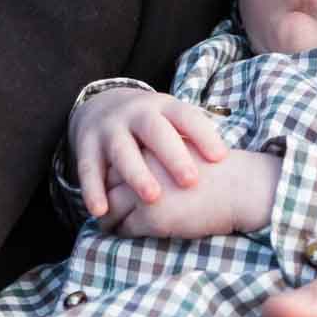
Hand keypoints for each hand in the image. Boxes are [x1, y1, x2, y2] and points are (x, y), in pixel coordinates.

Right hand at [69, 90, 227, 217]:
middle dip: (173, 156)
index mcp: (163, 107)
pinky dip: (93, 190)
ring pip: (123, 151)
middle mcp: (136, 114)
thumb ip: (192, 137)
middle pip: (156, 132)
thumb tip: (229, 163)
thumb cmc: (150, 124)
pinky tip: (100, 211)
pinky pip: (88, 169)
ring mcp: (110, 128)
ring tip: (152, 198)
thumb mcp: (171, 121)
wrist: (100, 104)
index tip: (221, 157)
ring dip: (137, 174)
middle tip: (191, 181)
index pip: (186, 117)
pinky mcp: (86, 145)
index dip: (204, 135)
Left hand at [99, 149, 281, 238]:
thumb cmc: (223, 173)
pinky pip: (125, 228)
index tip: (115, 187)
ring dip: (109, 218)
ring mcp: (145, 191)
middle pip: (109, 182)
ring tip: (110, 225)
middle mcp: (144, 165)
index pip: (120, 161)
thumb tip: (148, 173)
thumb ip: (164, 158)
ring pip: (111, 208)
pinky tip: (127, 234)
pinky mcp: (151, 217)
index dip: (115, 176)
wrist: (242, 188)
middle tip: (104, 209)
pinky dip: (123, 233)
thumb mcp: (188, 153)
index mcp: (153, 146)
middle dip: (105, 197)